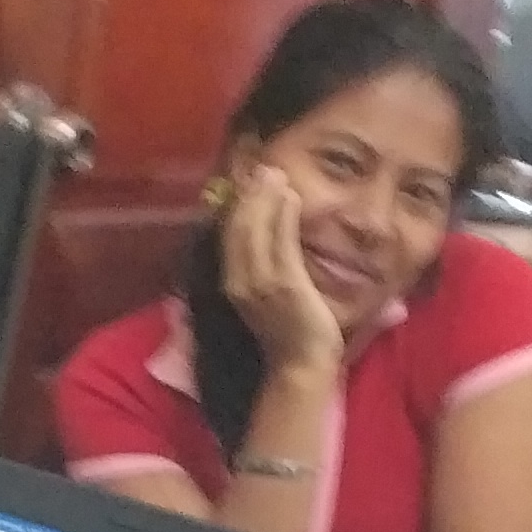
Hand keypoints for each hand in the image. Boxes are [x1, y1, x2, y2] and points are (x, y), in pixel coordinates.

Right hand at [217, 163, 343, 381]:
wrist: (302, 364)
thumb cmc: (289, 328)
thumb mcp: (266, 293)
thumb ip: (261, 264)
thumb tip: (264, 229)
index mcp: (232, 282)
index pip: (229, 234)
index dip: (237, 203)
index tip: (248, 178)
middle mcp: (240, 281)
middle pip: (238, 227)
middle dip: (249, 194)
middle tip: (263, 167)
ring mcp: (262, 284)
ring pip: (256, 231)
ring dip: (265, 199)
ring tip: (274, 174)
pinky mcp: (286, 285)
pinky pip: (282, 243)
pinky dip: (283, 217)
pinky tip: (290, 198)